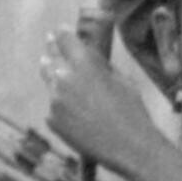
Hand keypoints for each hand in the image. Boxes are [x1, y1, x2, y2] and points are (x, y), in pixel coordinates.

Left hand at [41, 29, 166, 180]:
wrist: (129, 147)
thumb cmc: (132, 111)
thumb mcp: (122, 79)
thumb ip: (99, 66)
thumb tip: (88, 58)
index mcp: (84, 63)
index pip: (63, 38)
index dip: (62, 34)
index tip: (60, 32)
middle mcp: (64, 78)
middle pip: (49, 58)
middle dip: (52, 52)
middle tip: (50, 45)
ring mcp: (55, 100)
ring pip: (50, 83)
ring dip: (56, 79)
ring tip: (63, 80)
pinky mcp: (52, 120)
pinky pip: (55, 107)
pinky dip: (62, 108)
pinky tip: (79, 116)